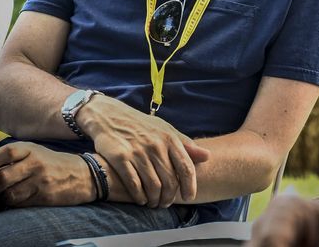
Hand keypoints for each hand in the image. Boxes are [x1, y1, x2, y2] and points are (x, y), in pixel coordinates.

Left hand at [0, 143, 93, 206]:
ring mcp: (40, 181)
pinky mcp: (44, 197)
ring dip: (4, 196)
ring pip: (10, 194)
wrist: (82, 174)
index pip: (7, 152)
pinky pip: (21, 204)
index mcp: (31, 149)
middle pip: (4, 176)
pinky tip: (20, 197)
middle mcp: (35, 163)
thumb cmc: (51, 162)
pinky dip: (15, 203)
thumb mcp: (32, 151)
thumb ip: (5, 153)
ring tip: (8, 192)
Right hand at [76, 94, 209, 206]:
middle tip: (165, 202)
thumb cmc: (142, 126)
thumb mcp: (165, 130)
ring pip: (153, 187)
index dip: (190, 186)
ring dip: (154, 200)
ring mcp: (138, 152)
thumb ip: (185, 145)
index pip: (186, 168)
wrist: (110, 116)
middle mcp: (155, 145)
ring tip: (153, 202)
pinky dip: (139, 196)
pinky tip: (140, 198)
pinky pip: (134, 185)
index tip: (188, 197)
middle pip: (170, 181)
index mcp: (169, 138)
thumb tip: (207, 156)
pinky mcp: (120, 158)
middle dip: (169, 197)